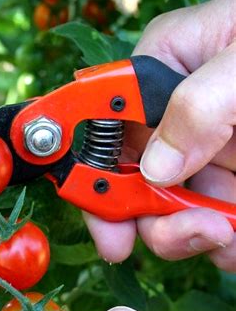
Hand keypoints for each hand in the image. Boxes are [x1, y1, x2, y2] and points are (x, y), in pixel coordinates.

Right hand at [84, 0, 235, 271]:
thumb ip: (199, 104)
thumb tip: (154, 168)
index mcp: (167, 67)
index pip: (103, 118)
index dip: (89, 166)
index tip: (97, 211)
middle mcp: (177, 117)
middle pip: (129, 179)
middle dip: (147, 215)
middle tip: (181, 231)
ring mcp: (206, 156)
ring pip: (168, 212)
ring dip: (189, 234)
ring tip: (227, 230)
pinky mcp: (233, 188)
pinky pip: (211, 228)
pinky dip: (223, 243)